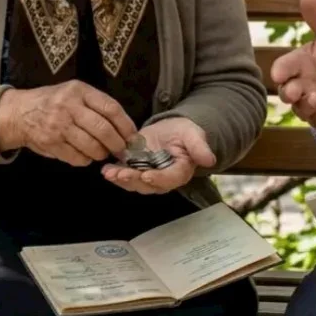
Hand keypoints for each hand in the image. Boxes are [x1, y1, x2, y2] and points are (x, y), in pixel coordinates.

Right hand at [0, 81, 136, 166]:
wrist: (19, 113)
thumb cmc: (53, 102)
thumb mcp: (74, 92)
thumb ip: (97, 105)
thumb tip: (125, 128)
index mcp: (79, 91)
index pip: (111, 108)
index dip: (126, 125)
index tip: (133, 136)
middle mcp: (69, 106)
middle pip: (103, 129)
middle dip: (117, 144)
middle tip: (122, 150)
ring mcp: (59, 125)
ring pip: (92, 146)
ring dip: (102, 154)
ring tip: (102, 153)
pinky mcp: (51, 143)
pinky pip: (77, 157)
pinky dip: (86, 160)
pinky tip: (85, 155)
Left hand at [101, 117, 215, 193]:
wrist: (170, 130)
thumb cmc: (184, 132)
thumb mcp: (193, 134)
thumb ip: (199, 146)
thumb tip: (209, 159)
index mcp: (180, 171)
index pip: (170, 179)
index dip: (159, 179)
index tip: (147, 176)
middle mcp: (163, 179)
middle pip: (149, 185)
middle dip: (133, 181)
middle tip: (121, 174)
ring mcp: (147, 176)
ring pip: (134, 183)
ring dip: (121, 179)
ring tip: (109, 172)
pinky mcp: (135, 171)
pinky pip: (124, 176)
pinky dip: (114, 173)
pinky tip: (105, 168)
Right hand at [269, 0, 315, 127]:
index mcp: (298, 65)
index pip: (283, 68)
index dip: (280, 71)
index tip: (279, 75)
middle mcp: (300, 85)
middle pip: (286, 92)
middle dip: (289, 92)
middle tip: (294, 91)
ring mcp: (309, 102)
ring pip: (300, 108)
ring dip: (306, 105)